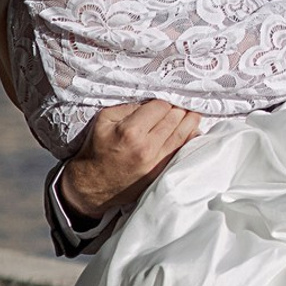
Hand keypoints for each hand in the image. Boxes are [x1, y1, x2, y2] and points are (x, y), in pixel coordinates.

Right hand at [60, 99, 201, 218]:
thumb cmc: (96, 150)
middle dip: (180, 108)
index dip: (164, 100)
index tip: (165, 99)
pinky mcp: (159, 172)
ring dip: (190, 121)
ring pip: (182, 135)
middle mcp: (146, 147)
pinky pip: (180, 152)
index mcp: (130, 131)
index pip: (160, 107)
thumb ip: (127, 108)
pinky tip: (194, 130)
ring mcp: (155, 162)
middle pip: (174, 119)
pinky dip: (189, 139)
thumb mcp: (103, 120)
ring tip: (194, 113)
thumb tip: (149, 102)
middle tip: (183, 102)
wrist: (91, 185)